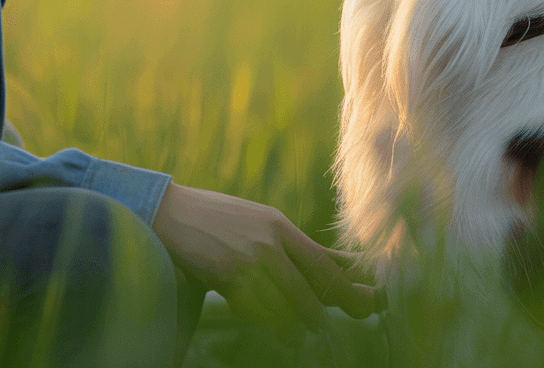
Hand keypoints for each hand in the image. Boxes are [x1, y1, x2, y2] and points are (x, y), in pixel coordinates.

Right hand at [152, 182, 377, 337]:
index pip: (324, 260)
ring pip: (289, 304)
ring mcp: (251, 260)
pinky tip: (265, 319)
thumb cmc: (218, 219)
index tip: (372, 297)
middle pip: (315, 284)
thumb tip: (328, 263)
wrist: (171, 213)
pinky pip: (259, 311)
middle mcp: (270, 241)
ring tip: (304, 331)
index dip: (349, 283)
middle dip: (335, 306)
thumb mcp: (258, 222)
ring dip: (299, 323)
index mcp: (278, 225)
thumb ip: (289, 245)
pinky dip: (264, 320)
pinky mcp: (230, 278)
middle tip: (343, 320)